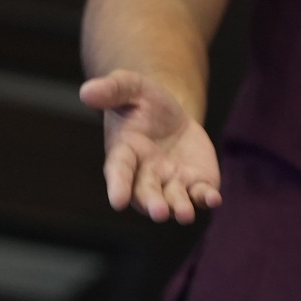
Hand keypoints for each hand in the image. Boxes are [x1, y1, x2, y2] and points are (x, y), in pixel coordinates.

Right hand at [82, 69, 220, 222]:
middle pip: (146, 193)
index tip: (117, 202)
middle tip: (159, 211)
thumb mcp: (129, 87)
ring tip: (184, 214)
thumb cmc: (142, 102)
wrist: (172, 115)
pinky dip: (206, 198)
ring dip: (179, 208)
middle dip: (153, 203)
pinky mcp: (196, 183)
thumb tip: (86, 92)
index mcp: (124, 154)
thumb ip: (111, 89)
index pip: (119, 171)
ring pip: (174, 200)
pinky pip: (200, 194)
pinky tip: (213, 198)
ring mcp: (171, 182)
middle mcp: (145, 175)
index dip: (118, 186)